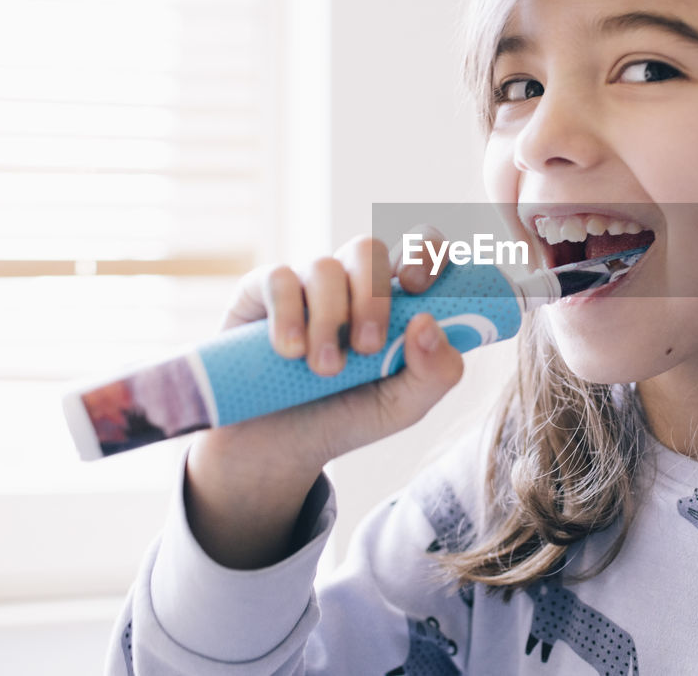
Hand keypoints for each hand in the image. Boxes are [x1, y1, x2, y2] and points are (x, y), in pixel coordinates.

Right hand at [186, 227, 464, 567]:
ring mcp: (305, 284)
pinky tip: (290, 352)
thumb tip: (428, 323)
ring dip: (329, 321)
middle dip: (372, 298)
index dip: (424, 253)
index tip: (417, 286)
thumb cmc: (347, 416)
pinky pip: (278, 279)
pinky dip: (288, 316)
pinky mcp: (260, 292)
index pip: (420, 249)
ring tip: (325, 370)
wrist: (278, 447)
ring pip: (324, 267)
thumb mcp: (404, 406)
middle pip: (367, 249)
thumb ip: (437, 371)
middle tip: (368, 347)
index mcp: (396, 300)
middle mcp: (351, 283)